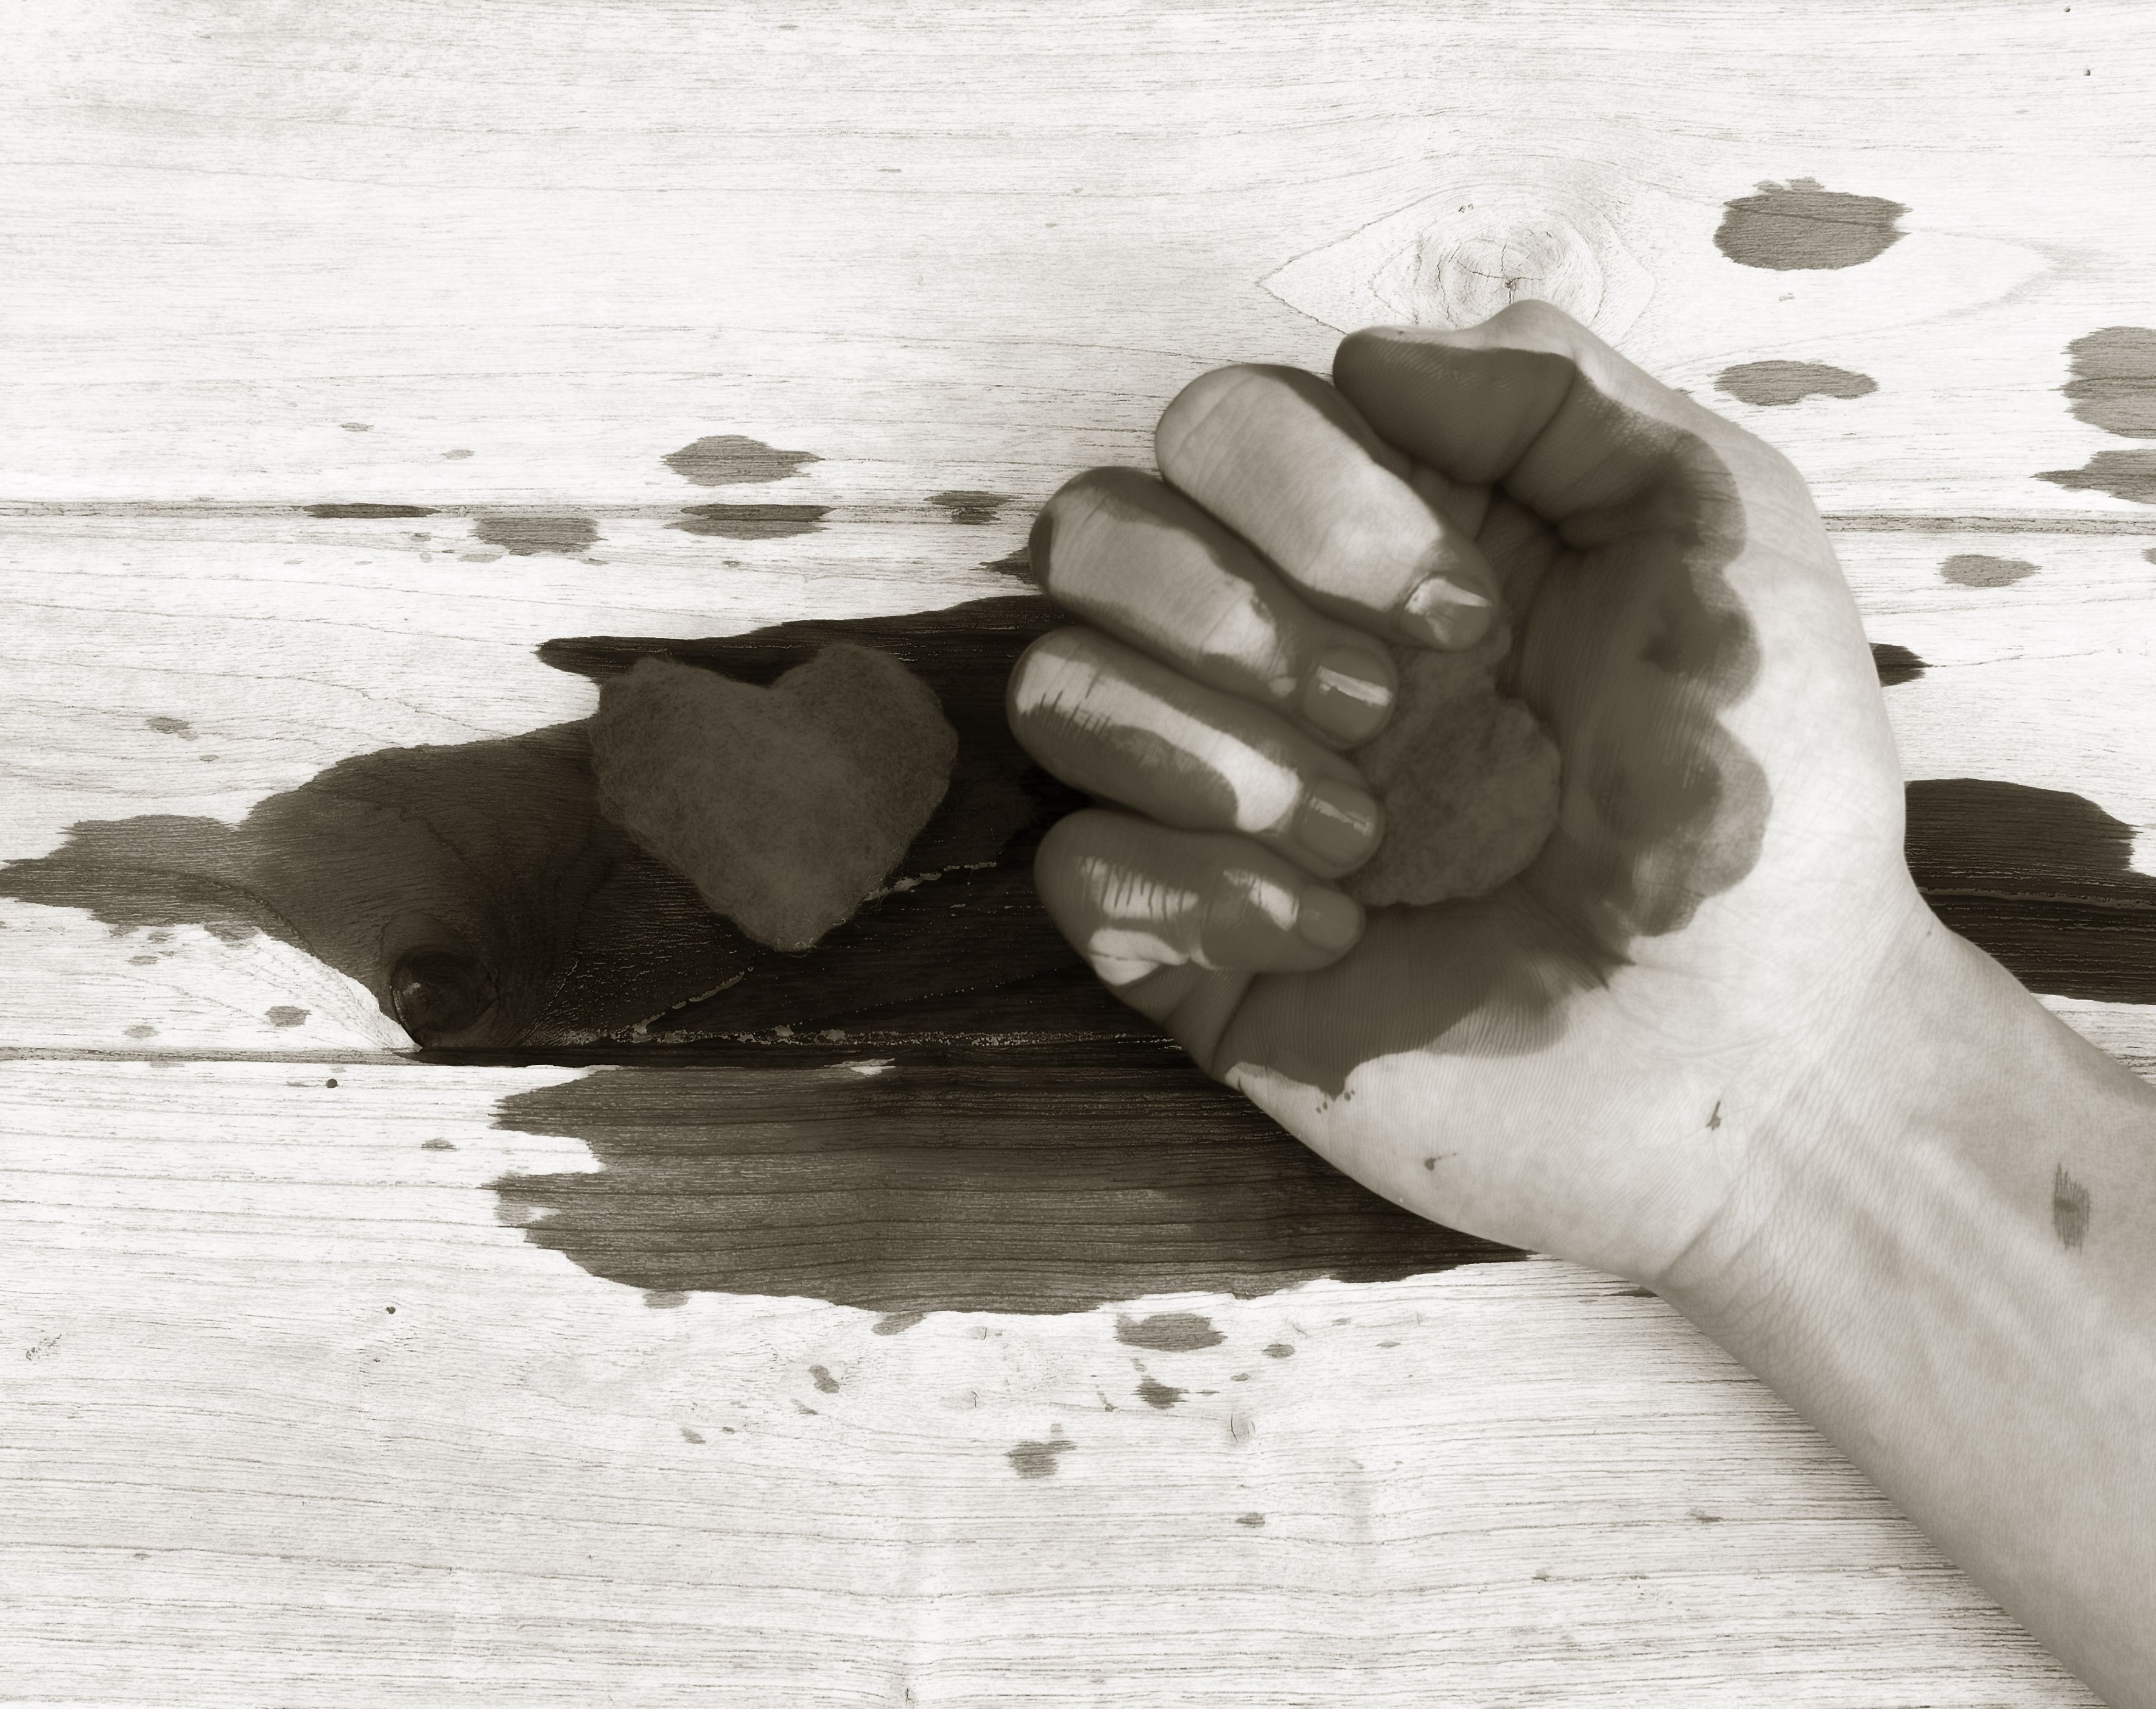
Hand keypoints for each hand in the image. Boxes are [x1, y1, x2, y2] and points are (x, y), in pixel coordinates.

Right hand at [1007, 300, 1931, 1285]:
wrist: (1761, 1050)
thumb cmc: (1760, 791)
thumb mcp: (1716, 523)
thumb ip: (1553, 387)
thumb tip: (1362, 357)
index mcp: (1384, 538)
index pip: (1219, 425)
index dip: (1304, 491)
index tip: (1464, 610)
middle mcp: (1280, 651)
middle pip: (1092, 530)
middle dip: (1232, 611)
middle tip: (1390, 708)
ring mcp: (1224, 800)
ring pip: (1057, 690)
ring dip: (1211, 755)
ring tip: (1364, 838)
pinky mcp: (1190, 944)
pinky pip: (1074, 868)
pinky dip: (1192, 890)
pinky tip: (1331, 935)